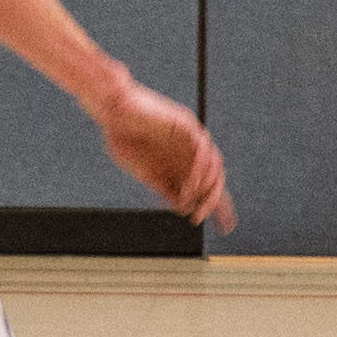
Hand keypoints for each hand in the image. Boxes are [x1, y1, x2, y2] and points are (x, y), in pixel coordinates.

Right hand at [95, 78, 233, 229]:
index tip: (224, 227)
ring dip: (206, 190)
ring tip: (195, 207)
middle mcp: (188, 152)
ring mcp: (189, 138)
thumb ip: (164, 187)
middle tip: (206, 220)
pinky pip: (202, 150)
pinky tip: (192, 186)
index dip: (217, 206)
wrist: (112, 110)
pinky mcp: (186, 125)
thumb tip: (183, 207)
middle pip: (215, 179)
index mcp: (179, 162)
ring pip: (213, 167)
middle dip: (216, 203)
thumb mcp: (145, 172)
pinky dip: (200, 171)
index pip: (206, 186)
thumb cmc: (123, 137)